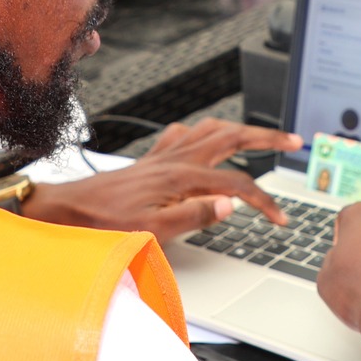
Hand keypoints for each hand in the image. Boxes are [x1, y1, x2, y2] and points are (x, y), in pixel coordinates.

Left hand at [21, 118, 300, 245]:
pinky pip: (184, 134)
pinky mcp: (151, 160)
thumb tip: (232, 205)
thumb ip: (195, 215)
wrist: (67, 211)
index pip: (237, 185)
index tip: (279, 219)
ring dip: (240, 129)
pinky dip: (204, 132)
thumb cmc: (103, 225)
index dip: (264, 201)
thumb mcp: (152, 231)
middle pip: (231, 138)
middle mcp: (174, 160)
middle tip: (293, 142)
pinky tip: (206, 140)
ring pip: (211, 129)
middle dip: (266, 138)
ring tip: (260, 136)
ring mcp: (162, 156)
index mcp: (180, 178)